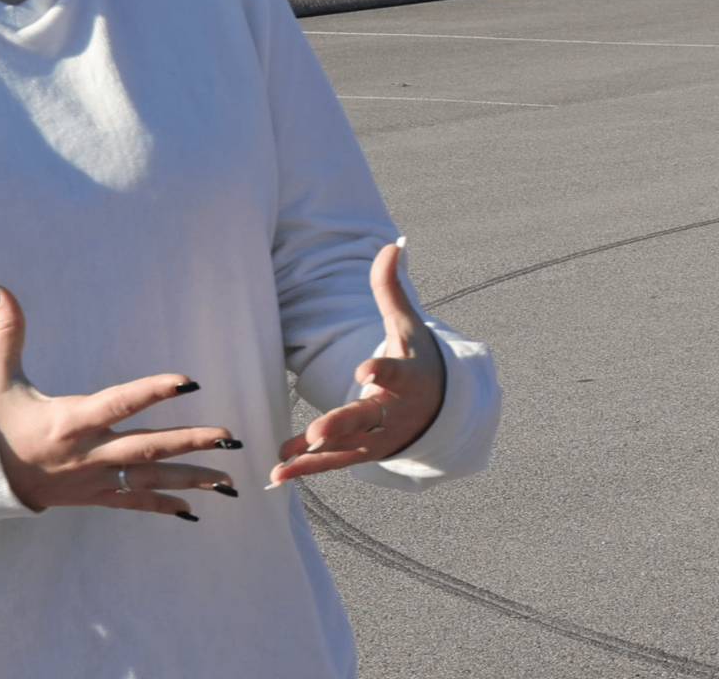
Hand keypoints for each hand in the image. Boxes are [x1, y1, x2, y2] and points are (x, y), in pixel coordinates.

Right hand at [0, 281, 239, 518]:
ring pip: (147, 480)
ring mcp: (91, 480)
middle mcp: (86, 454)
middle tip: (228, 437)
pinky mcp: (90, 496)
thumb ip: (6, 331)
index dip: (153, 391)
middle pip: (146, 449)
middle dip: (190, 442)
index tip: (189, 380)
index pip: (119, 403)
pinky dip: (164, 506)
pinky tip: (195, 509)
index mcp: (68, 420)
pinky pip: (132, 503)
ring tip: (229, 478)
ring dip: (191, 478)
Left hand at [269, 242, 444, 486]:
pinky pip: (333, 464)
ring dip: (314, 456)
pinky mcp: (363, 454)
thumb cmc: (419, 360)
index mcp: (408, 378)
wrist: (440, 410)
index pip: (395, 372)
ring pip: (346, 448)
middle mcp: (394, 412)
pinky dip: (307, 469)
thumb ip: (391, 290)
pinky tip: (278, 473)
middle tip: (317, 433)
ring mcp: (379, 439)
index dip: (380, 370)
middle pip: (366, 419)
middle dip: (341, 425)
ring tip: (282, 461)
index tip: (364, 369)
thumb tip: (392, 245)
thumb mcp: (407, 326)